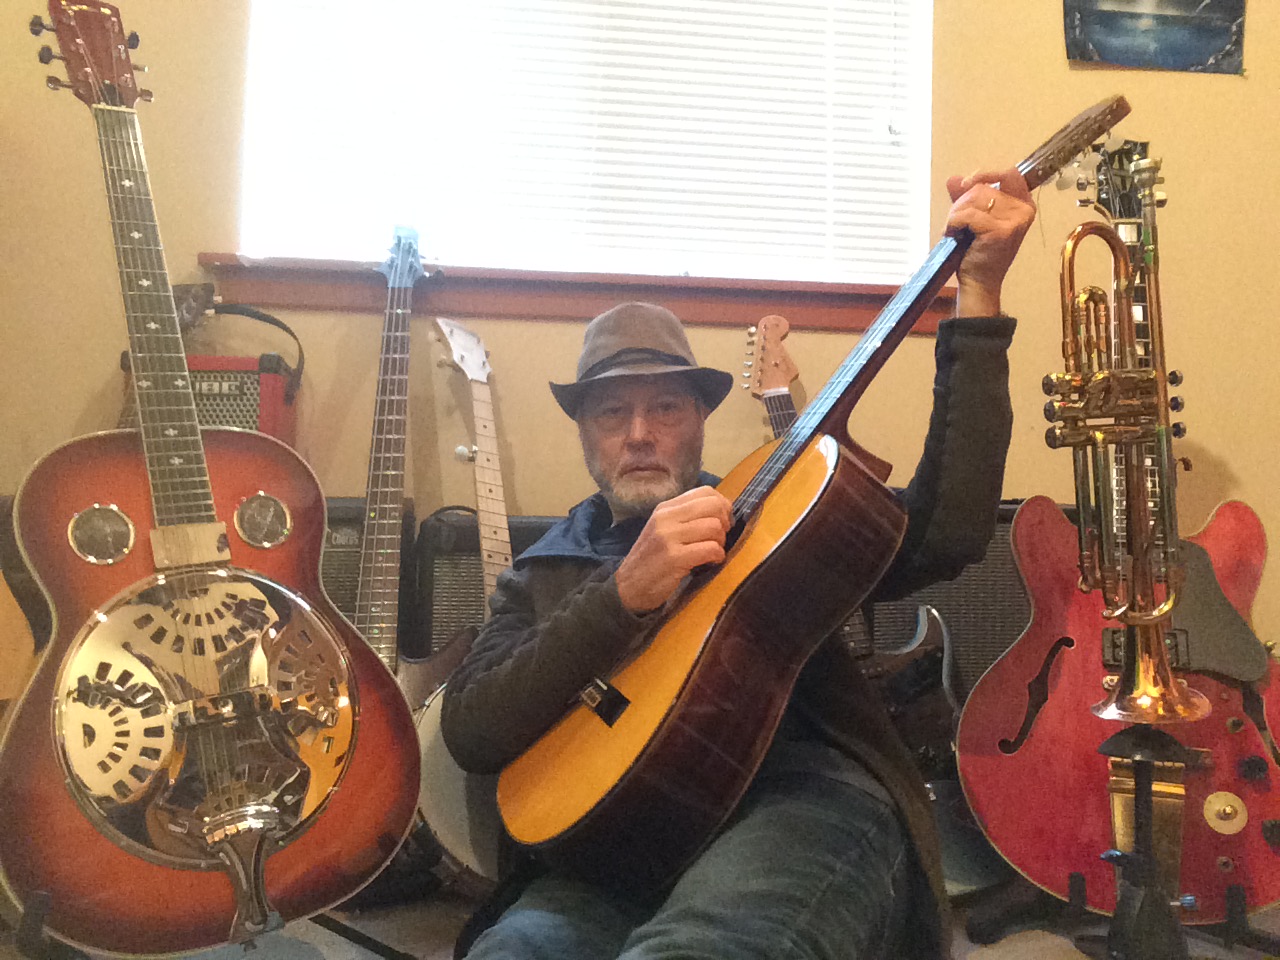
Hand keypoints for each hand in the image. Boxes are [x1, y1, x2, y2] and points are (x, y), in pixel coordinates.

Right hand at [615, 486, 731, 612]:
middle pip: (714, 506)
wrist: (628, 587)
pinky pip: (710, 548)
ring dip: (720, 542)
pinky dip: (717, 556)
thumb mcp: (664, 530)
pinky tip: (710, 562)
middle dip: (725, 522)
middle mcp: (666, 517)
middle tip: (719, 538)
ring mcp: (668, 536)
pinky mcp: (674, 557)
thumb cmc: (652, 560)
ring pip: (714, 527)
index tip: (722, 522)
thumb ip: (687, 518)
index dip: (722, 506)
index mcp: (666, 508)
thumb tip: (723, 512)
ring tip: (712, 552)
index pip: (706, 492)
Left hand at [944, 167, 1036, 316]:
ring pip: (975, 198)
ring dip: (956, 213)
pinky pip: (969, 214)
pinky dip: (954, 223)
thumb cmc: (978, 251)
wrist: (979, 281)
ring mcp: (1014, 221)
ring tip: (955, 230)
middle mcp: (1024, 210)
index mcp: (1023, 204)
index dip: (986, 174)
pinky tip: (954, 235)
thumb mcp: (974, 219)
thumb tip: (953, 178)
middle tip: (956, 222)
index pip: (1010, 174)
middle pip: (984, 187)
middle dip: (962, 202)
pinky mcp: (1001, 230)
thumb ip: (966, 197)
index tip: (966, 184)